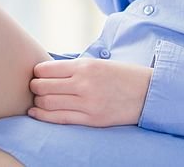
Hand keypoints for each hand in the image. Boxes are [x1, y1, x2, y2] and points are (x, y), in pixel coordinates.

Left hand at [28, 58, 152, 126]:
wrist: (148, 93)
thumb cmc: (123, 76)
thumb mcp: (100, 64)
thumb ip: (76, 68)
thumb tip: (48, 73)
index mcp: (86, 66)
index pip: (48, 69)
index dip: (37, 72)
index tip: (37, 74)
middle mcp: (84, 84)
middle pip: (44, 87)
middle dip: (35, 87)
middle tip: (35, 87)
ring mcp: (87, 103)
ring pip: (48, 103)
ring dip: (38, 101)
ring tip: (38, 99)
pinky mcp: (91, 120)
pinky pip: (60, 119)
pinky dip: (43, 116)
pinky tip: (37, 112)